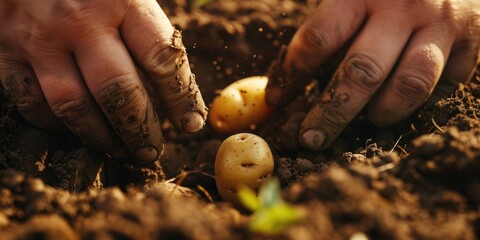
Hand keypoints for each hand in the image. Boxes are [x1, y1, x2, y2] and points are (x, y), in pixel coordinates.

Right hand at [0, 0, 207, 162]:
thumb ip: (148, 28)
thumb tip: (174, 82)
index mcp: (122, 0)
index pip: (162, 60)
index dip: (182, 98)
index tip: (193, 122)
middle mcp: (80, 22)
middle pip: (119, 93)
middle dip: (142, 130)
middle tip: (154, 150)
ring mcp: (40, 40)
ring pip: (74, 107)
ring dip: (103, 137)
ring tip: (122, 150)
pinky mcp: (6, 52)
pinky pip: (32, 103)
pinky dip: (56, 125)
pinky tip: (76, 130)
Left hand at [266, 0, 479, 150]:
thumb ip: (332, 28)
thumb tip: (292, 81)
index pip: (318, 39)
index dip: (292, 74)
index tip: (277, 99)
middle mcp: (402, 8)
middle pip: (361, 72)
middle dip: (331, 113)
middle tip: (311, 138)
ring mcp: (441, 23)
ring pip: (410, 84)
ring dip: (385, 111)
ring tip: (372, 119)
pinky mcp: (472, 37)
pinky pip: (448, 82)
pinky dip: (427, 100)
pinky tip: (410, 101)